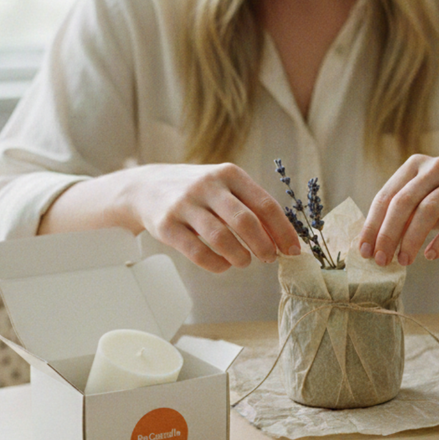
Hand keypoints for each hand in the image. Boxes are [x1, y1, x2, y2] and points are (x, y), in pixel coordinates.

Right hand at [123, 163, 300, 271]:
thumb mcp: (225, 187)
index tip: (293, 250)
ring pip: (221, 238)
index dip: (283, 231)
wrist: (146, 187)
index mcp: (230, 174)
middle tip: (269, 258)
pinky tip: (224, 265)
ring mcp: (185, 204)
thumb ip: (252, 207)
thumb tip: (283, 239)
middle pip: (245, 222)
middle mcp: (207, 185)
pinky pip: (197, 252)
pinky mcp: (166, 225)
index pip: (266, 205)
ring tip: (244, 261)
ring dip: (240, 256)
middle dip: (264, 246)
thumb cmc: (198, 191)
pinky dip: (216, 264)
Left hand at [358, 155, 438, 266]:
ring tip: (404, 261)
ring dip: (412, 239)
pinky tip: (431, 255)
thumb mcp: (424, 203)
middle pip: (404, 201)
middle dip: (388, 233)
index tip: (364, 251)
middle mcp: (437, 166)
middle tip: (381, 260)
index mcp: (416, 165)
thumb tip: (375, 245)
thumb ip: (402, 217)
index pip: (386, 196)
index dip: (373, 225)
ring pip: (428, 210)